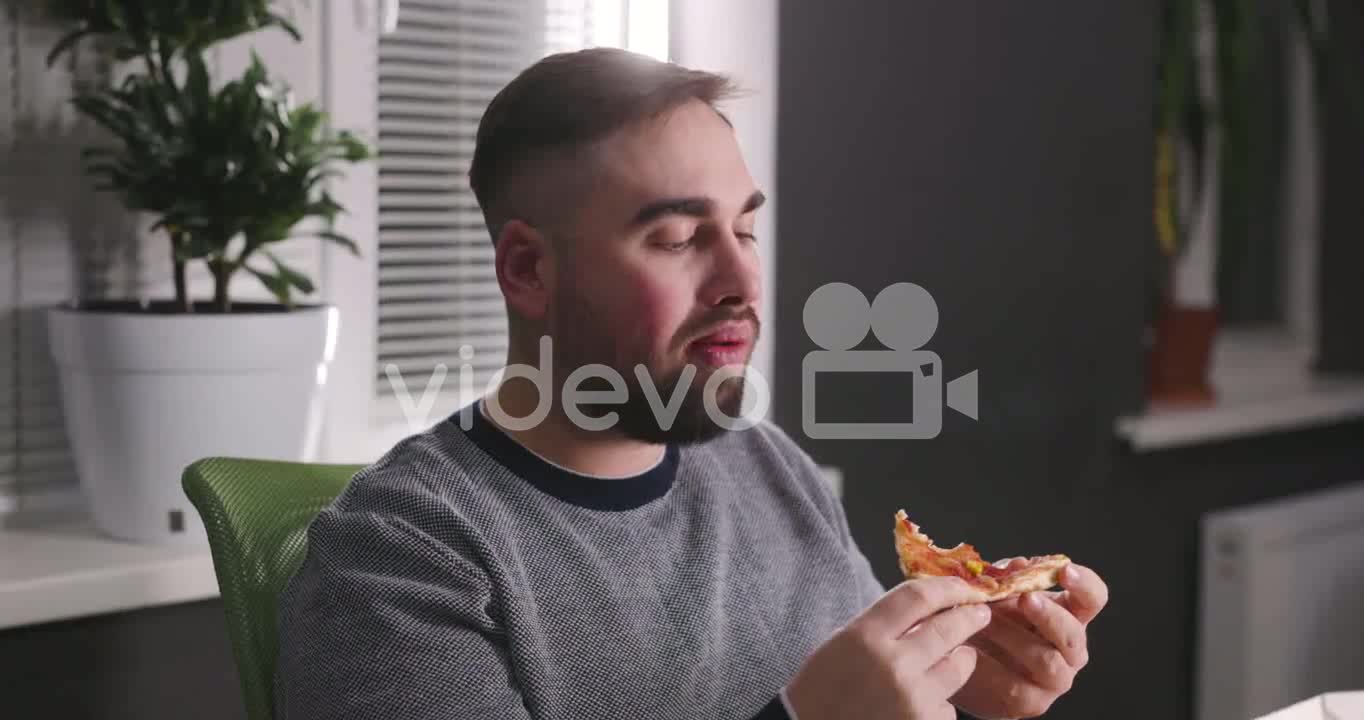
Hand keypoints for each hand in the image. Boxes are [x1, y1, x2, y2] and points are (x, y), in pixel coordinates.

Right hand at [784, 576, 990, 719]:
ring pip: (958, 667)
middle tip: (980, 612)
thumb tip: (927, 610)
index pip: (917, 597)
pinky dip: (941, 702)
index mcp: (865, 636)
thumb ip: (880, 626)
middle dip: (970, 617)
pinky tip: (923, 703)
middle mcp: (893, 664)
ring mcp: (913, 699)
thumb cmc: (822, 692)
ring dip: (962, 658)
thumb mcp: (841, 646)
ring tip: (960, 655)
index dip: (947, 586)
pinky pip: (948, 707)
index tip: (962, 586)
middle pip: (947, 628)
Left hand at [951, 562, 1108, 718]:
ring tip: (983, 622)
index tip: (1064, 570)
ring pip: (1048, 661)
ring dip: (1013, 637)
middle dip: (1049, 615)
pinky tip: (971, 653)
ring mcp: (1055, 678)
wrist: (957, 661)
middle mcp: (1070, 648)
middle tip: (1025, 598)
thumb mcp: (995, 592)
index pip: (1092, 598)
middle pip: (1074, 633)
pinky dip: (991, 667)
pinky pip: (1016, 686)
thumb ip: (1008, 578)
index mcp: (1068, 614)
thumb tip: (1019, 564)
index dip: (1084, 583)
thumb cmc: (985, 618)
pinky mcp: (1031, 701)